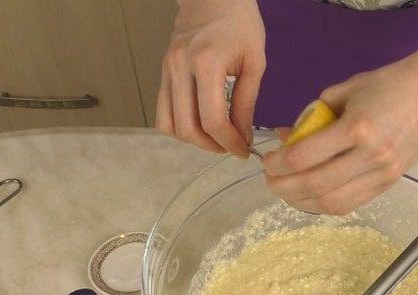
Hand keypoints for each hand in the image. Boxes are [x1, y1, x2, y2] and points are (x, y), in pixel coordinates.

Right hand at [156, 0, 264, 157]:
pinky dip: (180, 126)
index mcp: (206, 63)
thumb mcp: (254, 62)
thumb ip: (247, 103)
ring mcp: (167, 70)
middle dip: (212, 146)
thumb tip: (243, 136)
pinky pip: (163, 112)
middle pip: (188, 128)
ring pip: (170, 124)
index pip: (212, 120)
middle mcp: (180, 68)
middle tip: (232, 147)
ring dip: (194, 140)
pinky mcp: (163, 73)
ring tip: (216, 138)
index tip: (243, 150)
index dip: (229, 143)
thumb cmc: (238, 22)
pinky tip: (200, 124)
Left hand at [262, 22, 417, 214]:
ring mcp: (383, 173)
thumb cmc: (388, 84)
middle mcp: (371, 155)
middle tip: (270, 180)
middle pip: (315, 184)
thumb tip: (286, 137)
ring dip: (302, 201)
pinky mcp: (390, 183)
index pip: (305, 157)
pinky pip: (352, 204)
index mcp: (356, 127)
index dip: (278, 164)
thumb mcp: (344, 90)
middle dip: (284, 187)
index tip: (266, 161)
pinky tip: (311, 196)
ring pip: (333, 202)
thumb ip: (313, 115)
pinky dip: (326, 204)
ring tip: (287, 191)